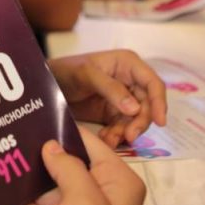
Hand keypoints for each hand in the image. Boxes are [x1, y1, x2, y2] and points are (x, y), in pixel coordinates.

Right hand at [14, 127, 145, 204]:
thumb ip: (70, 166)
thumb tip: (52, 145)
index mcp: (121, 187)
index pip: (93, 144)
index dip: (64, 130)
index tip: (34, 114)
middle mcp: (103, 199)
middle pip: (68, 164)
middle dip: (41, 158)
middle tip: (9, 136)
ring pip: (49, 185)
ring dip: (26, 182)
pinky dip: (21, 204)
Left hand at [48, 50, 166, 146]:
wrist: (44, 85)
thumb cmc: (65, 70)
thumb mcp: (87, 75)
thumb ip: (111, 89)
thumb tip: (135, 108)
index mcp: (128, 64)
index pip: (152, 83)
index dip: (159, 102)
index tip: (161, 122)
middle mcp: (129, 81)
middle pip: (147, 105)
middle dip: (139, 122)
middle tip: (129, 136)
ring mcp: (121, 99)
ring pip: (135, 120)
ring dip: (126, 131)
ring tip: (110, 139)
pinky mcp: (111, 113)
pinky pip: (121, 128)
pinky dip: (116, 136)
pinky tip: (105, 140)